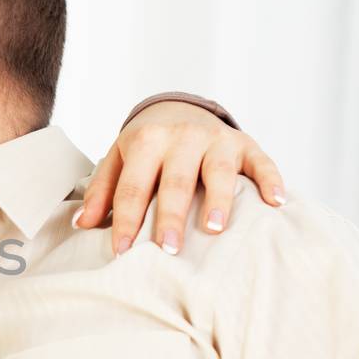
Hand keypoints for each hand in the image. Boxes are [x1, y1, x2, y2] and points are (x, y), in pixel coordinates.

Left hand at [76, 100, 286, 255]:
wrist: (180, 107)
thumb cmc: (146, 146)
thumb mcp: (118, 159)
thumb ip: (102, 190)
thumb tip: (82, 224)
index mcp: (146, 141)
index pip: (134, 187)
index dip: (127, 219)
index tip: (123, 251)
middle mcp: (181, 137)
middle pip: (176, 181)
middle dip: (171, 215)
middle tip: (168, 248)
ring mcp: (216, 139)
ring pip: (219, 171)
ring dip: (219, 199)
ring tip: (215, 228)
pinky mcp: (245, 144)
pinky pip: (262, 162)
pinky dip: (271, 180)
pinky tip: (276, 202)